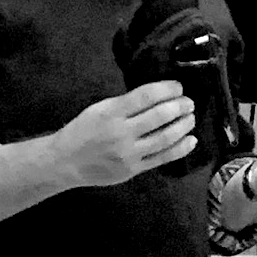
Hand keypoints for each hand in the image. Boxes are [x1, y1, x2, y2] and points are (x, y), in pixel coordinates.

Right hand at [51, 81, 197, 188]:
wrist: (66, 161)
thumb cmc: (83, 131)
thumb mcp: (100, 108)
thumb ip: (126, 103)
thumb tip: (158, 95)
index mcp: (112, 112)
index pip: (147, 95)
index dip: (168, 89)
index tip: (178, 86)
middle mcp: (122, 133)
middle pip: (161, 116)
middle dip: (180, 106)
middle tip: (189, 102)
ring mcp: (129, 153)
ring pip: (166, 138)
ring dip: (184, 126)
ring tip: (191, 118)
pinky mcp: (134, 169)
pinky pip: (163, 158)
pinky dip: (181, 148)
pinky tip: (190, 140)